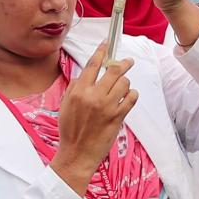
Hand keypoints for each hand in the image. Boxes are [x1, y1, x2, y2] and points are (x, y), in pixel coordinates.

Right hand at [50, 42, 138, 194]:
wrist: (76, 154)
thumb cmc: (70, 130)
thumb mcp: (66, 105)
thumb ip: (75, 87)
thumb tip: (85, 74)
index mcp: (78, 91)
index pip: (93, 65)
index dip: (102, 51)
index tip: (107, 44)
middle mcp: (93, 96)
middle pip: (113, 71)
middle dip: (123, 63)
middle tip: (127, 62)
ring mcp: (106, 107)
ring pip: (124, 83)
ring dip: (126, 83)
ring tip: (123, 87)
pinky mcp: (117, 117)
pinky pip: (131, 99)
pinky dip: (132, 95)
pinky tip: (129, 97)